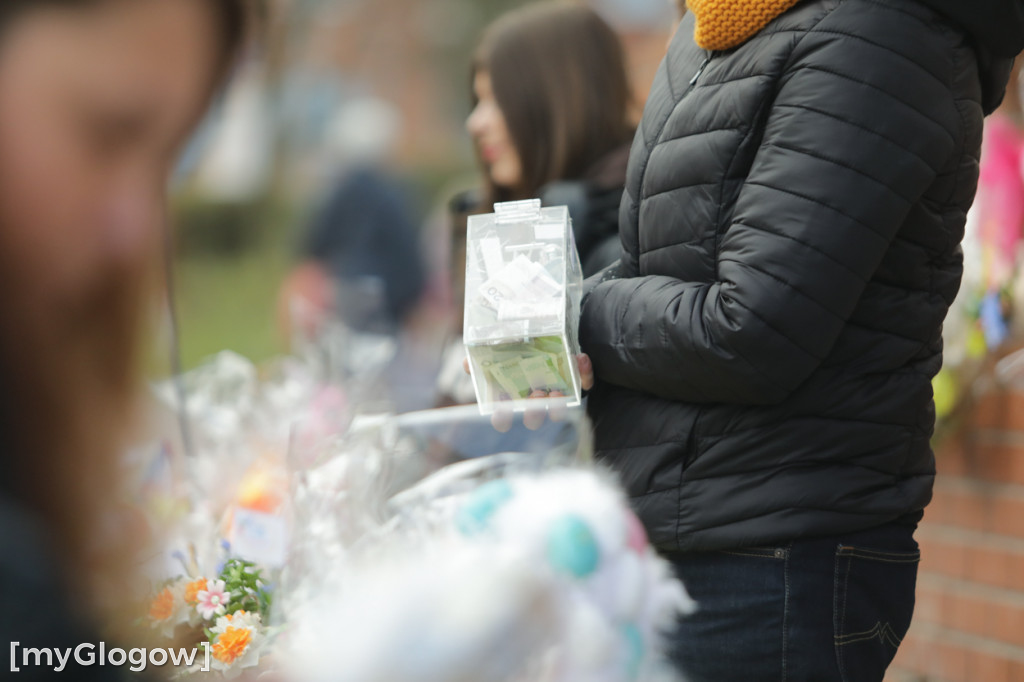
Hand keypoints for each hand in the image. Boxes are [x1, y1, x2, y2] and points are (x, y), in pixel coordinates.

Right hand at [464, 354, 593, 431]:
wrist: (548, 322)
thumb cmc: (518, 342)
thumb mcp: (497, 346)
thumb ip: (481, 355)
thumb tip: (467, 364)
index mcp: (512, 396)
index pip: (504, 419)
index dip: (503, 419)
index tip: (503, 411)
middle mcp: (535, 401)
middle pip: (534, 420)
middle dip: (534, 413)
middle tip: (535, 395)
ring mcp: (558, 394)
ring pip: (560, 412)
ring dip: (558, 405)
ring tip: (555, 390)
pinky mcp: (579, 383)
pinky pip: (584, 384)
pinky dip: (584, 373)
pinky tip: (580, 358)